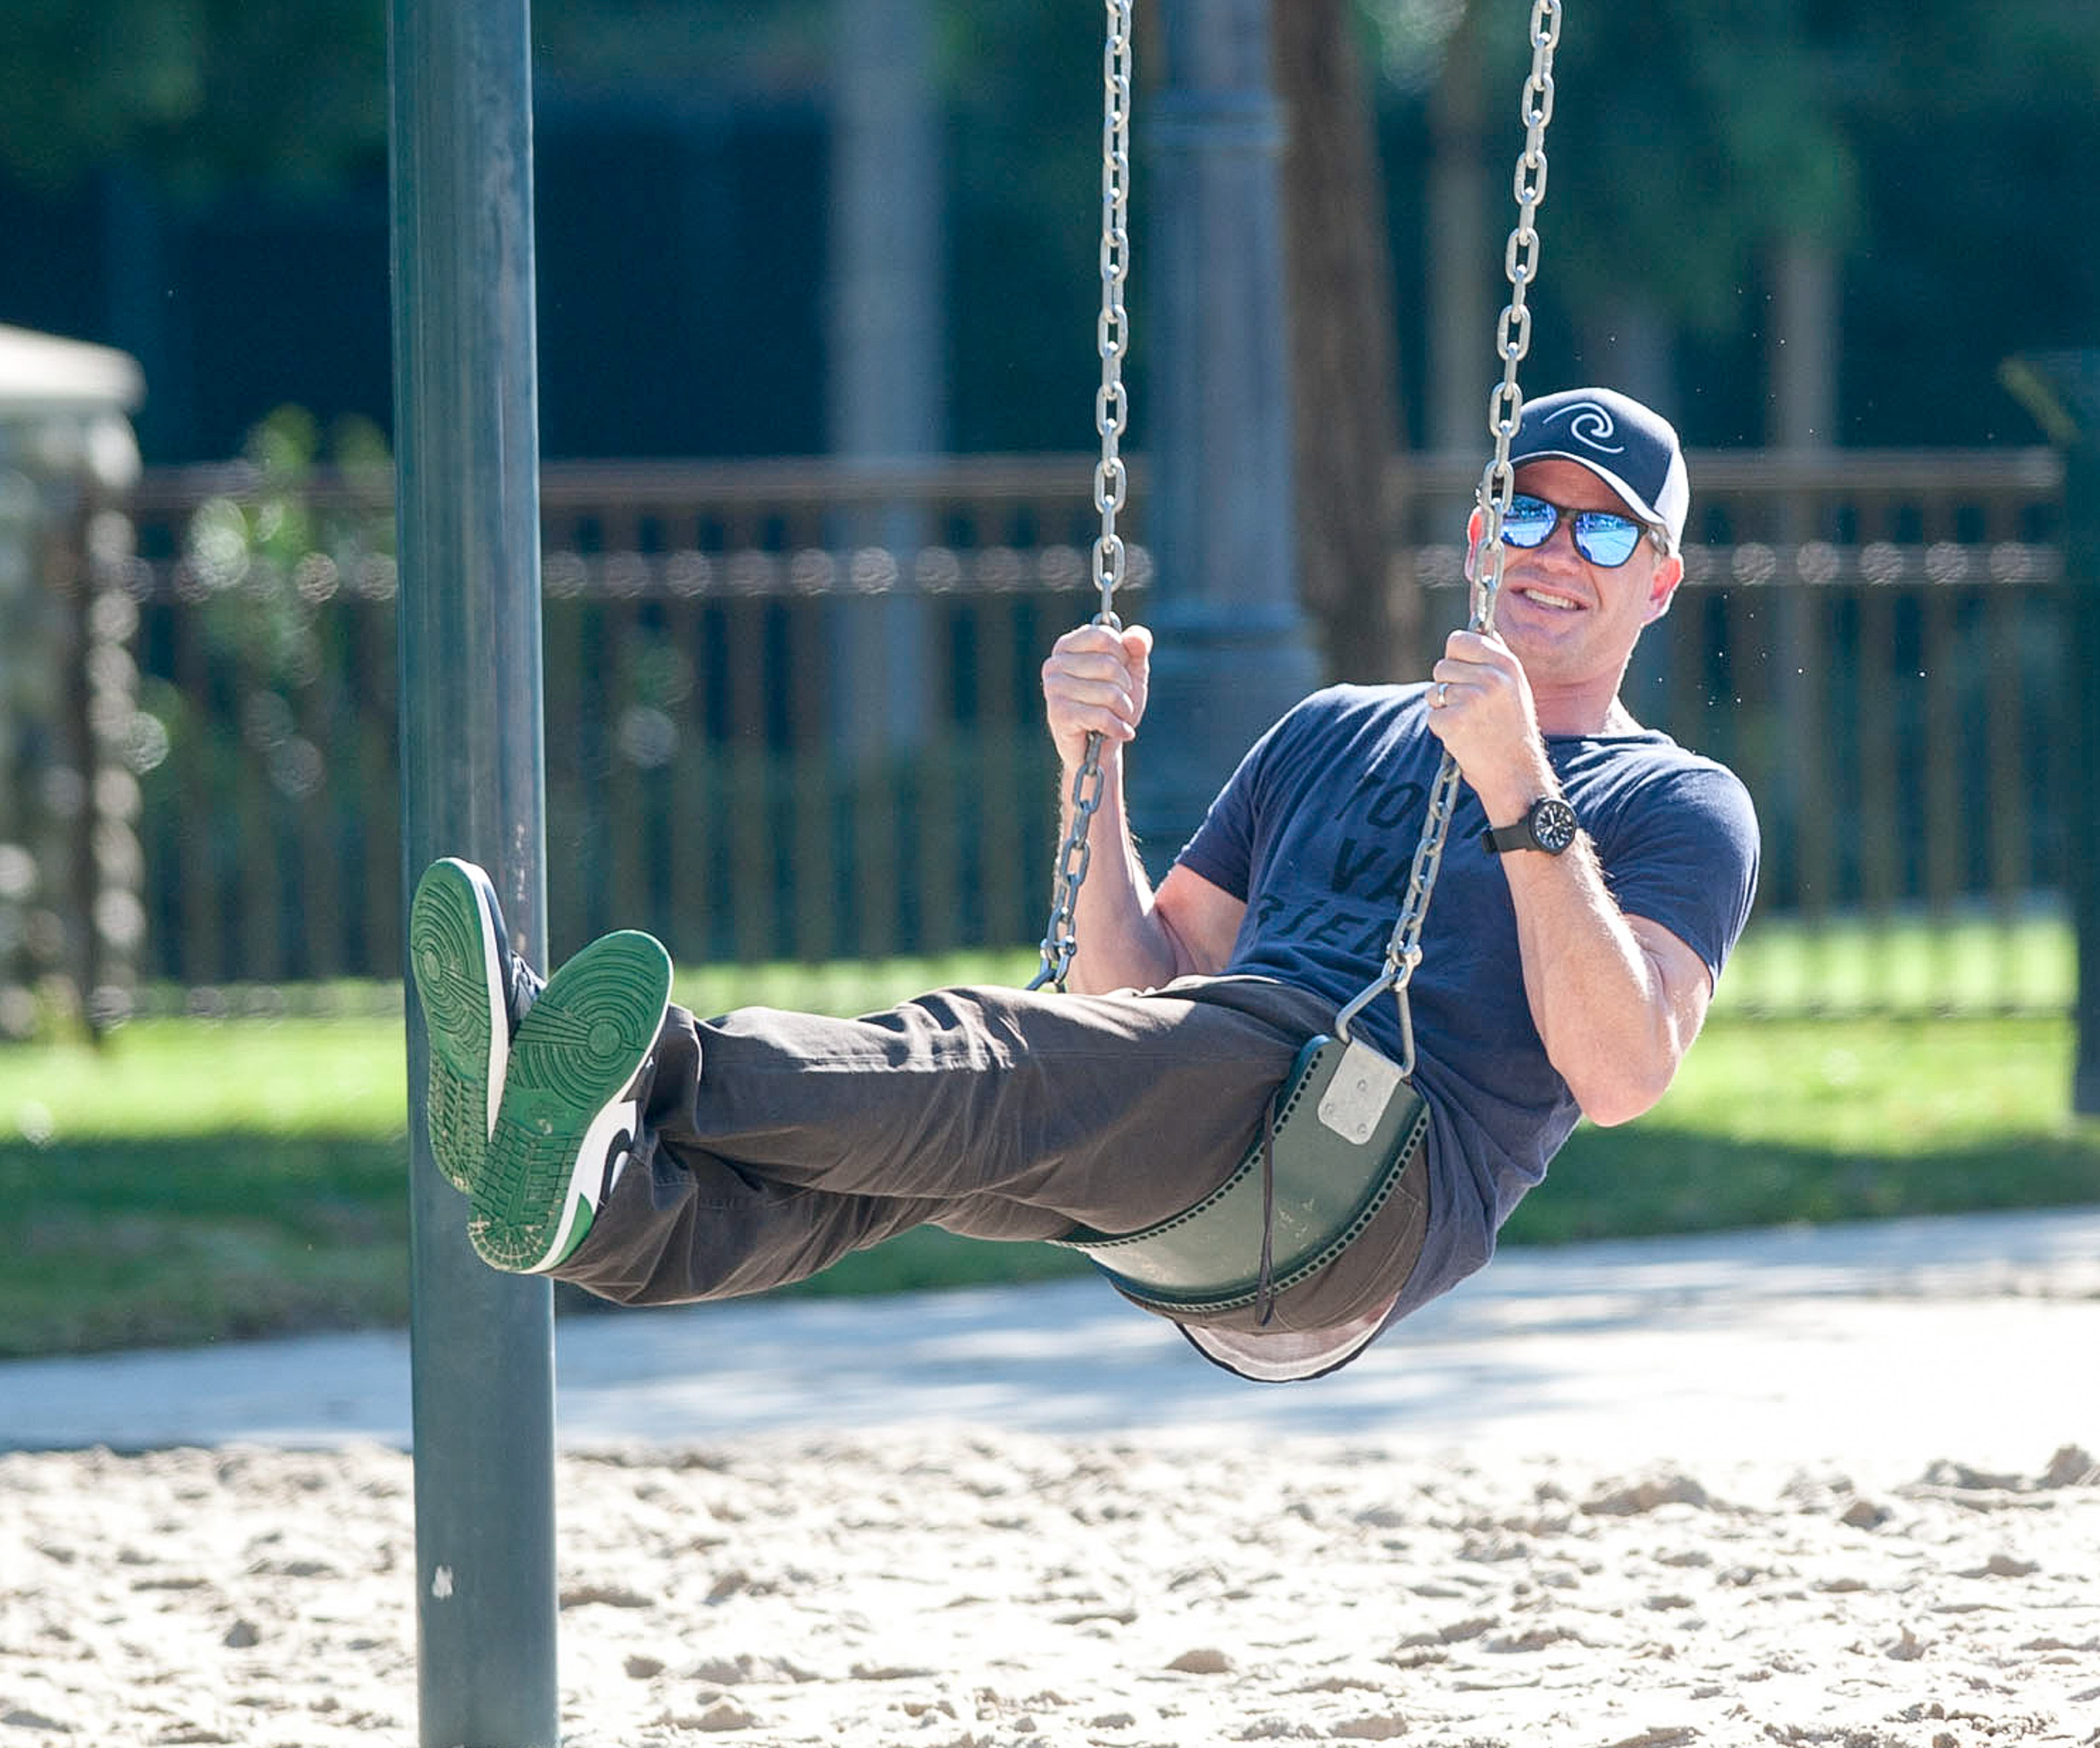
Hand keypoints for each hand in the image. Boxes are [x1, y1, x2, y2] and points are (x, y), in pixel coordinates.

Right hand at [1042, 622, 1153, 769]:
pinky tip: (1120, 732)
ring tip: (1119, 717)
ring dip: (1124, 710)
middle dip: (1126, 687)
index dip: (1123, 655)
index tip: (1122, 671)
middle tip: (1121, 700)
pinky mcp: (1058, 714)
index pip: (1104, 636)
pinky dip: (1118, 727)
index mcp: (1068, 646)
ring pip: (1108, 693)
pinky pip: (1101, 716)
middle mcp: (1054, 664)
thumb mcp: (1132, 672)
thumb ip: (1138, 648)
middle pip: (1109, 665)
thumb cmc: (1113, 705)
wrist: (1099, 748)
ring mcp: (1053, 689)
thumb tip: (1134, 637)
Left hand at [1425, 628, 1552, 818]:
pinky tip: (1463, 737)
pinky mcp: (1454, 721)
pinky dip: (1441, 728)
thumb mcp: (1514, 685)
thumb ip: (1494, 657)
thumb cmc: (1511, 728)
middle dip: (1448, 685)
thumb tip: (1479, 626)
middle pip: (1441, 665)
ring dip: (1443, 707)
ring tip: (1469, 722)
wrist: (1515, 772)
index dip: (1455, 657)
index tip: (1465, 673)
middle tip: (1470, 707)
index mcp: (1506, 663)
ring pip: (1434, 690)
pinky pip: (1432, 715)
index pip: (1459, 639)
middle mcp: (1490, 677)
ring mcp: (1472, 699)